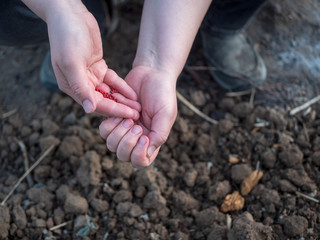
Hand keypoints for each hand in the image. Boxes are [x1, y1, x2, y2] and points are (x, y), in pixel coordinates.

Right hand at [45, 2, 139, 118]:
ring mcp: (90, 76)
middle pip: (104, 102)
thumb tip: (89, 109)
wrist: (71, 15)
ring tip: (138, 107)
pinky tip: (133, 94)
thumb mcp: (72, 62)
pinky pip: (112, 81)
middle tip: (138, 115)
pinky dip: (122, 87)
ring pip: (109, 93)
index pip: (95, 104)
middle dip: (121, 108)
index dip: (113, 111)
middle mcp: (81, 84)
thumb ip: (81, 87)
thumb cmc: (67, 37)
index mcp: (72, 87)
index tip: (130, 116)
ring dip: (123, 100)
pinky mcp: (99, 68)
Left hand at [99, 66, 176, 166]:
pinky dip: (111, 121)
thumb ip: (159, 135)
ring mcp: (124, 129)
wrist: (151, 72)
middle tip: (135, 124)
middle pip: (123, 155)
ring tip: (128, 117)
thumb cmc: (162, 93)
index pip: (141, 161)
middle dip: (126, 142)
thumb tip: (148, 153)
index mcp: (152, 140)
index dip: (138, 155)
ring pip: (111, 144)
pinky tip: (121, 111)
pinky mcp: (113, 117)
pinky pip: (104, 129)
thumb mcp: (166, 114)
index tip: (143, 137)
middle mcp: (137, 138)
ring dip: (118, 132)